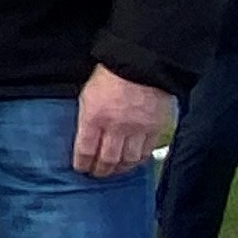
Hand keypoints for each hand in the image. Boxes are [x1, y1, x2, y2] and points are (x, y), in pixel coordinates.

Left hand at [72, 63, 173, 177]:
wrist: (141, 63)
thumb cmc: (110, 74)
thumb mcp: (88, 94)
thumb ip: (87, 117)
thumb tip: (84, 136)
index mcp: (94, 117)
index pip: (86, 150)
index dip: (82, 163)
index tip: (81, 168)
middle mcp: (116, 127)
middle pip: (108, 159)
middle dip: (101, 170)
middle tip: (98, 173)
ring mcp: (138, 129)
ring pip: (129, 160)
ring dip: (121, 168)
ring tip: (115, 170)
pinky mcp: (156, 128)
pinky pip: (147, 152)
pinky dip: (139, 160)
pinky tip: (134, 161)